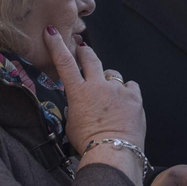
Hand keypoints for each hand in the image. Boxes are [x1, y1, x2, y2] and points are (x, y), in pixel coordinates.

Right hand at [43, 27, 145, 149]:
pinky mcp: (134, 96)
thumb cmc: (89, 144)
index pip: (64, 63)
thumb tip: (82, 103)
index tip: (52, 32)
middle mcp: (98, 86)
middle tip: (82, 48)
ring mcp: (117, 90)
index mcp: (78, 93)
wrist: (113, 153)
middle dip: (84, 50)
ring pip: (113, 75)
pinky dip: (126, 92)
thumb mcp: (72, 124)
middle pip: (90, 58)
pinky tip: (124, 102)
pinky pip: (130, 86)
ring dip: (109, 81)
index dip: (57, 45)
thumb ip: (76, 107)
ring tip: (109, 98)